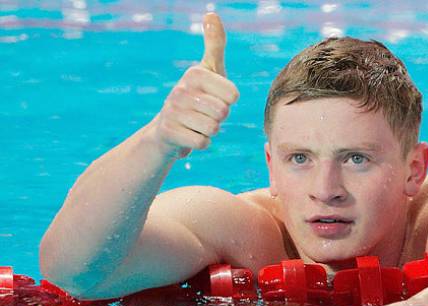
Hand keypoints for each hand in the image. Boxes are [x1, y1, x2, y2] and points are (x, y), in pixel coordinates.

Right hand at [152, 13, 238, 157]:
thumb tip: (211, 13)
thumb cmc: (197, 97)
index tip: (213, 98)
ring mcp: (172, 111)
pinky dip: (201, 143)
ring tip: (197, 124)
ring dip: (210, 131)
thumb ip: (215, 43)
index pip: (233, 95)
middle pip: (223, 112)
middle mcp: (180, 89)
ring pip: (213, 129)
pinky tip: (189, 135)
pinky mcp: (169, 133)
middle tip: (205, 113)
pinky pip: (203, 143)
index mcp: (194, 73)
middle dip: (219, 118)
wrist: (168, 129)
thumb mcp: (209, 70)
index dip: (228, 102)